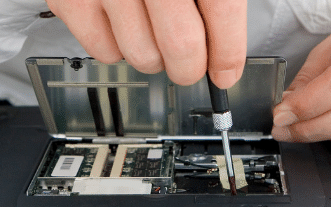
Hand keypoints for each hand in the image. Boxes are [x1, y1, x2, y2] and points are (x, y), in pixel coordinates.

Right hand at [45, 0, 246, 88]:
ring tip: (150, 34)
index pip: (221, 11)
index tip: (225, 72)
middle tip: (189, 66)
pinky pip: (103, 51)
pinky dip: (116, 48)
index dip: (227, 53)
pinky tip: (121, 24)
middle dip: (190, 68)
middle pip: (181, 44)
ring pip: (142, 56)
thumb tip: (220, 48)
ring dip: (153, 58)